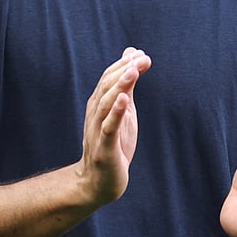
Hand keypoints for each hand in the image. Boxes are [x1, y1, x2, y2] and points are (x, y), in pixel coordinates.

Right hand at [75, 47, 151, 205]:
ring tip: (133, 71)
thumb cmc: (113, 145)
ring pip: (106, 104)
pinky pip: (109, 128)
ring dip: (119, 86)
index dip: (123, 64)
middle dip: (124, 70)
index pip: (108, 79)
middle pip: (106, 87)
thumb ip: (127, 86)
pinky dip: (116, 113)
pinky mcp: (104, 149)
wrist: (98, 183)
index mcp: (99, 105)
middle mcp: (95, 114)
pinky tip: (125, 100)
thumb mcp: (124, 112)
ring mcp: (98, 131)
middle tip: (141, 58)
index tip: (141, 53)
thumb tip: (133, 56)